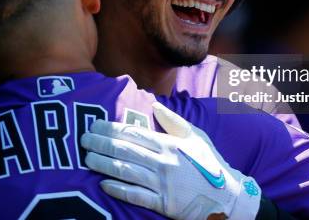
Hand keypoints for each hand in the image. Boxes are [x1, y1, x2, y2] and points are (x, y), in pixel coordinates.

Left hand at [80, 102, 261, 218]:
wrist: (225, 196)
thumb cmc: (209, 163)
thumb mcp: (196, 136)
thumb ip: (174, 121)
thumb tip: (155, 104)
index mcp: (169, 143)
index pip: (134, 133)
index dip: (111, 128)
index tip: (94, 124)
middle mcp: (162, 161)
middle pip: (124, 150)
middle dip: (100, 143)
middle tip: (82, 139)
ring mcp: (161, 183)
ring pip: (125, 171)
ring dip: (103, 164)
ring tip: (87, 159)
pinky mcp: (162, 203)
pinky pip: (135, 195)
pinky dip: (118, 189)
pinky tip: (104, 184)